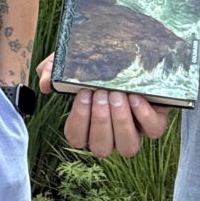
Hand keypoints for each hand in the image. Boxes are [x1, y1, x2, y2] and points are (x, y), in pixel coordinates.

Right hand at [37, 54, 170, 158]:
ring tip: (118, 95)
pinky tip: (136, 96)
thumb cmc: (98, 64)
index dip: (79, 121)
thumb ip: (53, 71)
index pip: (77, 139)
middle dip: (100, 121)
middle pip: (101, 148)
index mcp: (89, 125)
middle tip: (101, 93)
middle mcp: (111, 135)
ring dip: (120, 122)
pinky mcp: (155, 122)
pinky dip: (143, 116)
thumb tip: (45, 85)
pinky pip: (153, 132)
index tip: (83, 94)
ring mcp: (134, 131)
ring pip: (127, 148)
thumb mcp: (71, 62)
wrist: (131, 52)